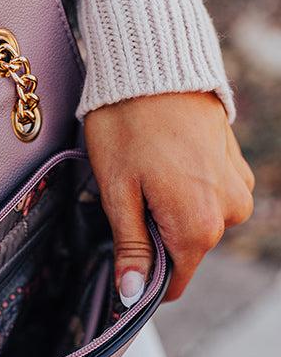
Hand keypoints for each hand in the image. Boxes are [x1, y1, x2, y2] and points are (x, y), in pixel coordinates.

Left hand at [84, 92, 254, 302]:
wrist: (156, 63)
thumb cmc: (128, 125)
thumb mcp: (117, 193)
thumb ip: (131, 248)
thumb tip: (133, 294)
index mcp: (197, 227)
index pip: (172, 283)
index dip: (143, 279)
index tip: (120, 260)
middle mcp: (228, 213)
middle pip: (184, 252)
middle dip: (154, 236)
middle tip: (128, 198)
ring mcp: (238, 189)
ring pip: (196, 224)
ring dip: (170, 212)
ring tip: (146, 175)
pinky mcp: (237, 168)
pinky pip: (209, 198)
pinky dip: (186, 191)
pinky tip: (166, 164)